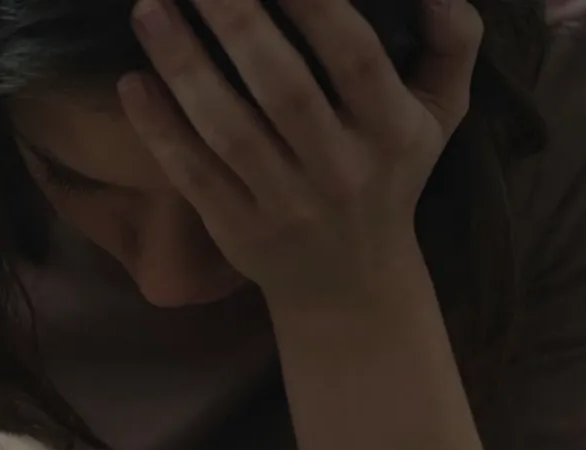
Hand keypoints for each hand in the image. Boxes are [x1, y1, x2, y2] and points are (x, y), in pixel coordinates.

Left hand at [121, 0, 481, 310]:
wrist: (351, 285)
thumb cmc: (390, 177)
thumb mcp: (438, 115)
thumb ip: (451, 43)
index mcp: (392, 131)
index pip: (356, 59)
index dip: (316, 7)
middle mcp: (341, 171)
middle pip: (285, 89)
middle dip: (238, 23)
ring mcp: (286, 206)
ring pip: (231, 131)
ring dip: (185, 68)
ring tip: (149, 9)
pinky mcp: (240, 233)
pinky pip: (196, 177)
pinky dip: (161, 132)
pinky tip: (133, 84)